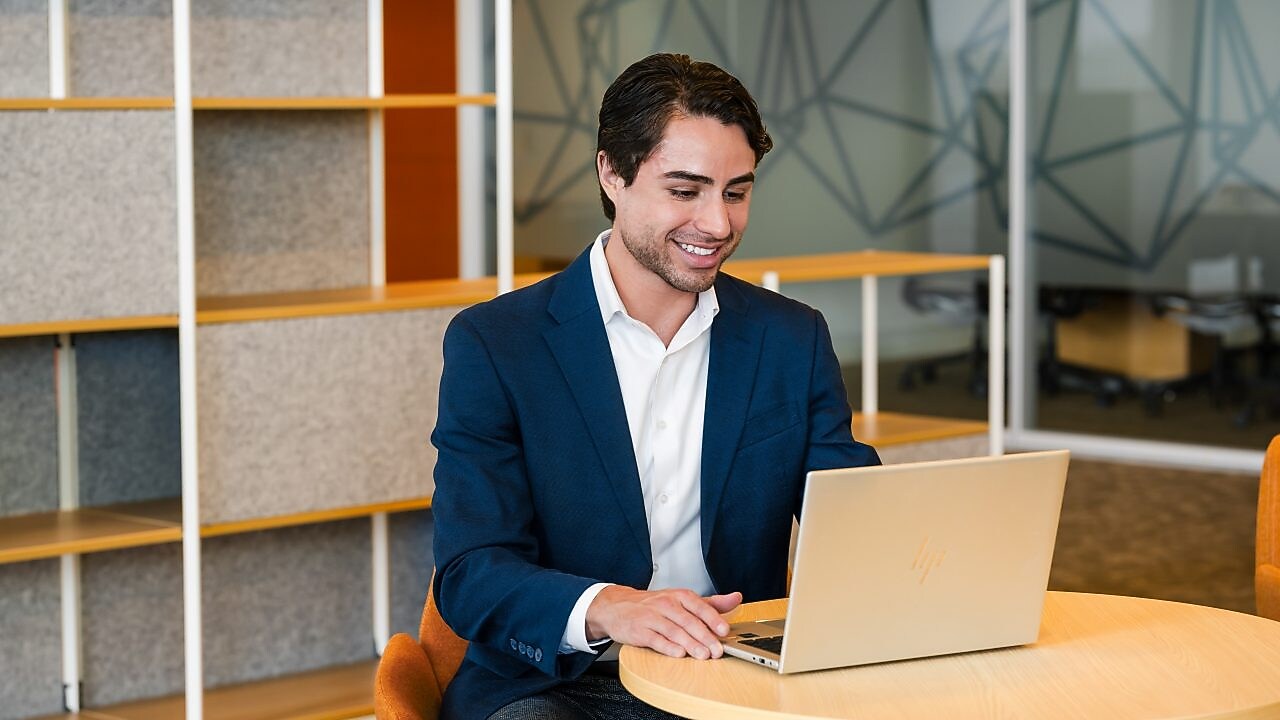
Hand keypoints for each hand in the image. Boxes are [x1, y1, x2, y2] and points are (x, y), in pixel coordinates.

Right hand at [585, 586, 741, 658]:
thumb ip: (710, 603)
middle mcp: (666, 603)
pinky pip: (655, 639)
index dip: (713, 618)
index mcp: (679, 596)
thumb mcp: (682, 600)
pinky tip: (679, 654)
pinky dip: (668, 647)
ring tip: (703, 655)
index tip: (724, 630)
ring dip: (690, 644)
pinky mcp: (639, 630)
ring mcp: (651, 617)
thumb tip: (736, 598)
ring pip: (674, 631)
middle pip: (688, 621)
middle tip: (718, 650)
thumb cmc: (655, 605)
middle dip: (705, 636)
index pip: (699, 606)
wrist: (618, 606)